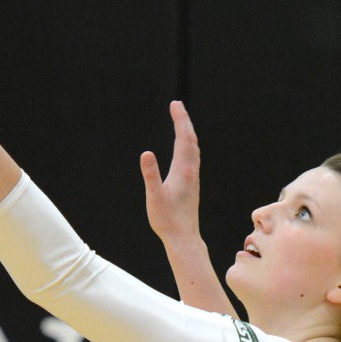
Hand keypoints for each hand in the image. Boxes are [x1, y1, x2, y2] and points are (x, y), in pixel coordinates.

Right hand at [140, 100, 201, 243]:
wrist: (183, 237)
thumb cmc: (167, 219)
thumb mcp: (154, 197)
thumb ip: (150, 175)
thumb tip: (146, 153)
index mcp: (182, 170)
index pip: (183, 138)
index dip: (179, 119)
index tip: (175, 104)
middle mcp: (191, 171)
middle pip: (191, 139)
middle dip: (184, 120)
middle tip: (177, 105)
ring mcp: (193, 178)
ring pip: (194, 148)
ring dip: (188, 132)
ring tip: (182, 121)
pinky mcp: (192, 185)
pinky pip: (193, 158)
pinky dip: (189, 145)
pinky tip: (186, 148)